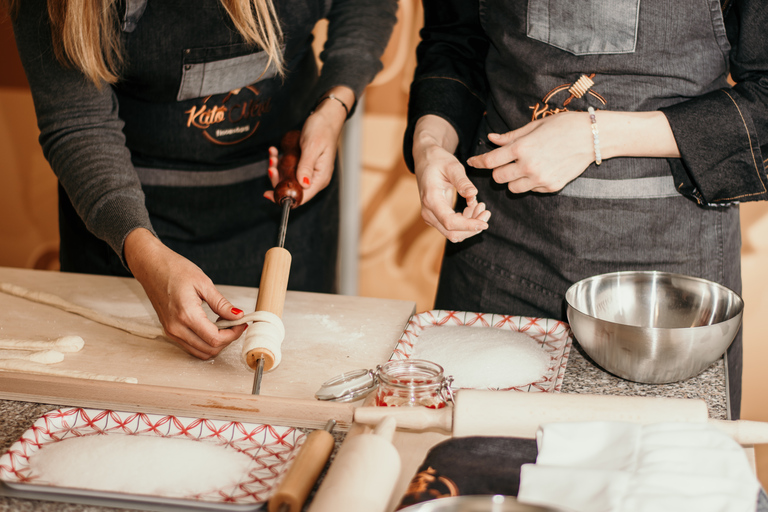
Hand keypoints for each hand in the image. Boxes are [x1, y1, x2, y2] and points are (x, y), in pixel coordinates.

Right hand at [124, 228, 246, 358]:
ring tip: (224, 325)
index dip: (233, 335)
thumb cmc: (174, 270)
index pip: (215, 339)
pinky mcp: (169, 330)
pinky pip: (191, 346)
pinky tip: (211, 326)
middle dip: (227, 340)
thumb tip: (237, 315)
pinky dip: (205, 341)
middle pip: (208, 350)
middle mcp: (176, 328)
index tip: (241, 324)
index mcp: (186, 315)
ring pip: (200, 352)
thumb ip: (221, 304)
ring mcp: (171, 331)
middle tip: (235, 324)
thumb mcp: (204, 283)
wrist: (151, 266)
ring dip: (216, 343)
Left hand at [264, 86, 353, 205]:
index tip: (268, 194)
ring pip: (288, 179)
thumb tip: (303, 185)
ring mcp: (309, 172)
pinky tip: (275, 151)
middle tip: (270, 166)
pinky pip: (289, 169)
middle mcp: (315, 178)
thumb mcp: (312, 147)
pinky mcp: (304, 165)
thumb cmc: (322, 130)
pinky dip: (280, 161)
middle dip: (278, 180)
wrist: (326, 117)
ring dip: (277, 168)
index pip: (302, 196)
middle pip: (293, 189)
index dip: (285, 197)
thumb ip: (306, 167)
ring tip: (273, 155)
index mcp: (320, 178)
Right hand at [412, 115, 490, 242]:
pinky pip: (452, 227)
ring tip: (481, 205)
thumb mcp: (453, 166)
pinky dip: (466, 221)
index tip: (485, 224)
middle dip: (472, 227)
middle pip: (452, 233)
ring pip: (453, 233)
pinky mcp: (436, 216)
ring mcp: (431, 216)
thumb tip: (473, 195)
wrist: (426, 160)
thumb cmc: (439, 161)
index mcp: (431, 199)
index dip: (469, 226)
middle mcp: (428, 212)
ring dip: (470, 224)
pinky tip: (473, 206)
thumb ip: (462, 182)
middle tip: (486, 212)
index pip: (450, 222)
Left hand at [466, 112, 594, 193]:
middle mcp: (529, 166)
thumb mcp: (535, 126)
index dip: (478, 162)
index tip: (472, 162)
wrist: (592, 137)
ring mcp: (540, 179)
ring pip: (513, 188)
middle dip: (497, 171)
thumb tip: (491, 139)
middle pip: (498, 178)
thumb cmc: (563, 125)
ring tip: (523, 167)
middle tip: (503, 163)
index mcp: (522, 148)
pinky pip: (532, 189)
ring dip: (512, 180)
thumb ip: (511, 137)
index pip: (490, 161)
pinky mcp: (551, 187)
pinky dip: (530, 183)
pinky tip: (540, 170)